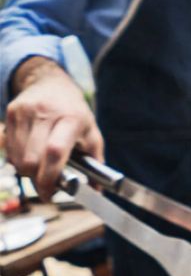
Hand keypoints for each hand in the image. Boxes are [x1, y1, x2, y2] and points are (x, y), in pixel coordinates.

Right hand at [5, 58, 103, 200]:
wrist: (50, 83)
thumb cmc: (74, 112)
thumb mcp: (91, 132)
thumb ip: (95, 161)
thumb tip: (97, 190)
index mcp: (72, 119)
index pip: (55, 152)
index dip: (49, 177)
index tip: (51, 193)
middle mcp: (46, 114)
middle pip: (31, 159)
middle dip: (37, 179)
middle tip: (46, 185)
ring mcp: (25, 112)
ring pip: (17, 157)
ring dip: (26, 170)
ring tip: (40, 167)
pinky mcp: (11, 112)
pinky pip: (9, 148)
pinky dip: (17, 159)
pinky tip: (29, 154)